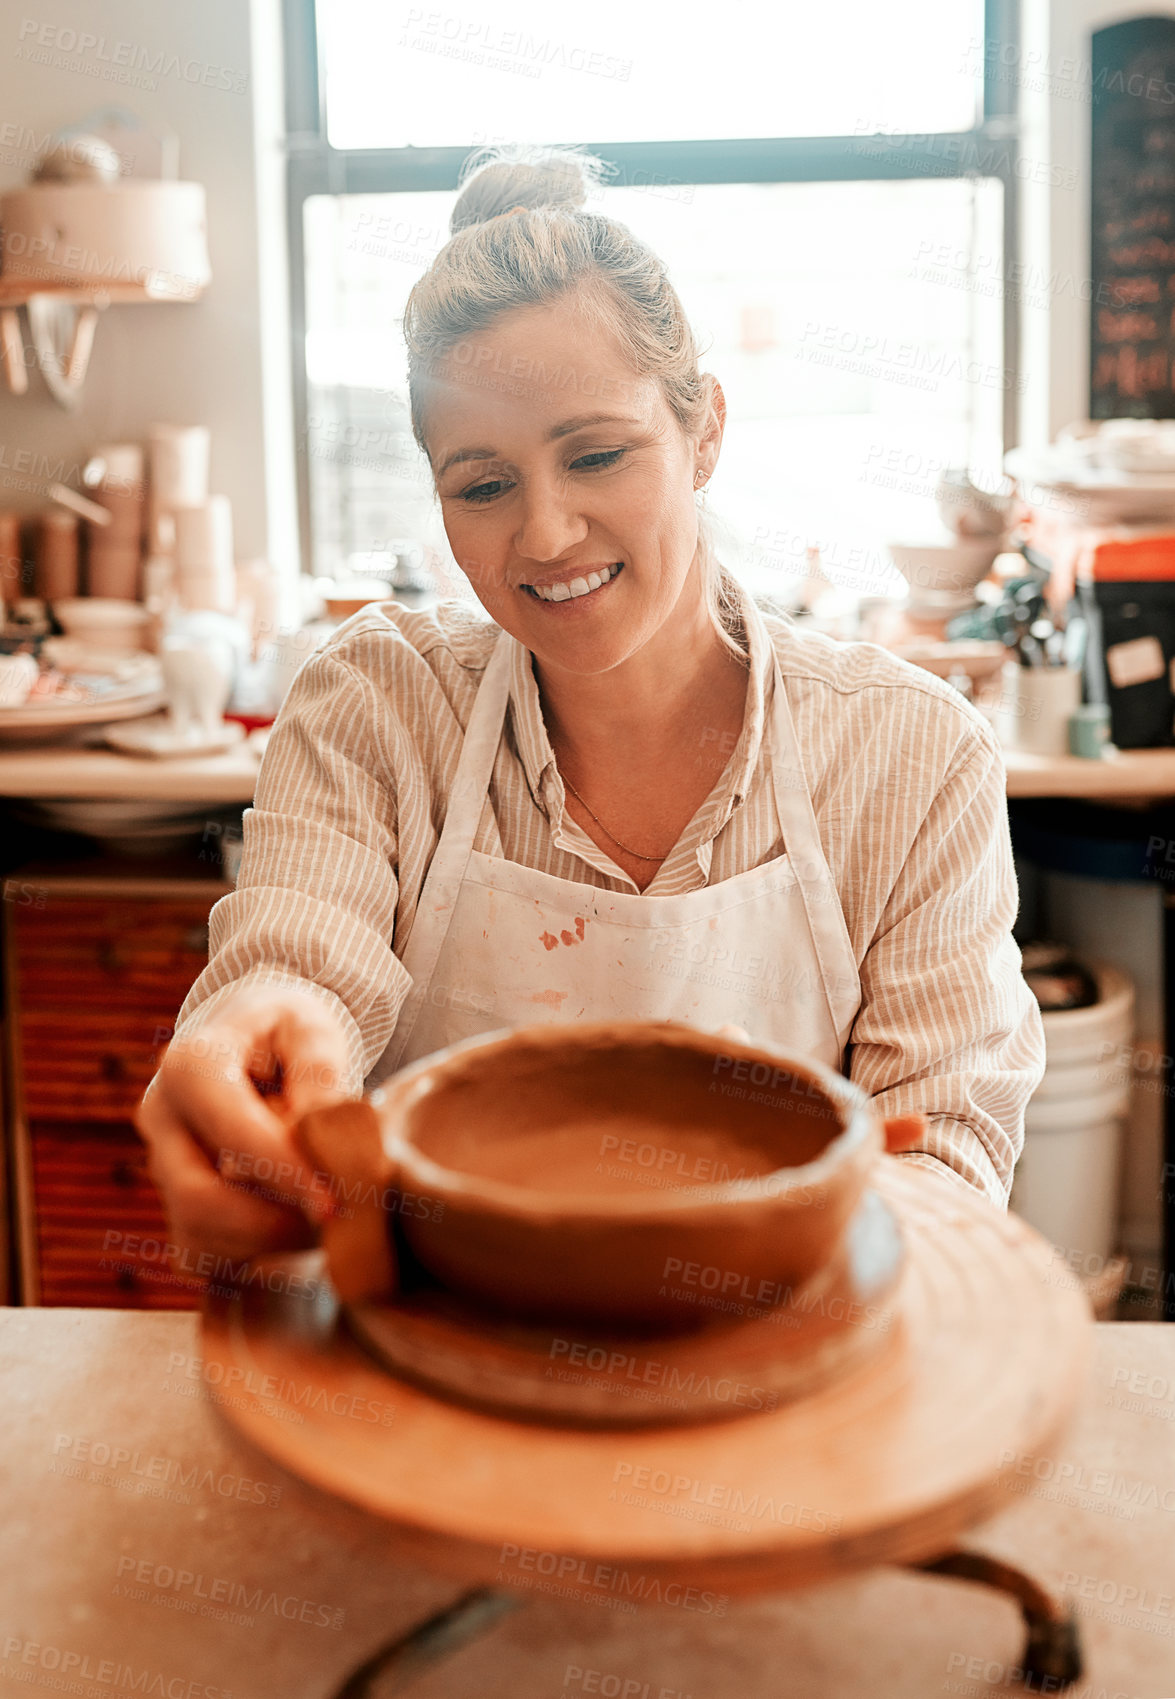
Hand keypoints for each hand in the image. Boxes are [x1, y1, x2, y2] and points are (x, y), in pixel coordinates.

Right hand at [135, 985, 353, 1263]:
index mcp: (189, 1065)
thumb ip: (320, 1074)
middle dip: (275, 1220)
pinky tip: (295, 1221)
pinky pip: (203, 1252)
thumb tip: (323, 1129)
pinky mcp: (171, 1203)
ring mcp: (159, 1165)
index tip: (337, 1205)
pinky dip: (253, 1253)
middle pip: (201, 1200)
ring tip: (327, 1213)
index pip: (235, 1135)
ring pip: (201, 1234)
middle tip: (339, 1217)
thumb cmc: (288, 1034)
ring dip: (270, 1240)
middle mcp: (160, 1117)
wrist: (254, 1043)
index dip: (286, 1176)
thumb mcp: (313, 1030)